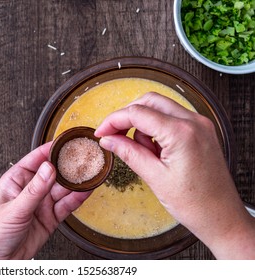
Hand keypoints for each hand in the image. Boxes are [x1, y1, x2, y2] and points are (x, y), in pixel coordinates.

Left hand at [0, 142, 90, 259]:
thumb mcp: (13, 209)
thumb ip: (34, 190)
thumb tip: (49, 169)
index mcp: (16, 180)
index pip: (36, 159)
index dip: (52, 150)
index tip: (67, 143)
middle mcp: (30, 190)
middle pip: (54, 173)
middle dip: (69, 166)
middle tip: (85, 159)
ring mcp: (41, 204)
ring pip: (63, 189)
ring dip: (76, 182)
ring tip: (90, 173)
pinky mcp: (50, 218)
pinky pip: (66, 206)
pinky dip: (77, 199)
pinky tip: (86, 191)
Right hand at [95, 92, 254, 258]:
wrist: (222, 217)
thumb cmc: (194, 203)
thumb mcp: (154, 177)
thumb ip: (128, 153)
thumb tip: (108, 140)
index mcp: (181, 132)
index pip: (137, 113)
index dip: (113, 120)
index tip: (101, 133)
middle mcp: (194, 121)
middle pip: (149, 101)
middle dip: (128, 117)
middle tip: (114, 136)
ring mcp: (200, 124)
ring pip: (160, 108)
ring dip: (143, 125)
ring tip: (145, 154)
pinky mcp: (201, 131)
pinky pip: (172, 119)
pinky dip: (157, 129)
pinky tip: (156, 152)